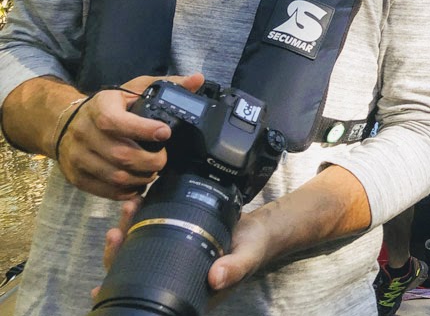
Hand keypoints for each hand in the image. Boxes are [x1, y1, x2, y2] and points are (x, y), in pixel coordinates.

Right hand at [59, 73, 204, 199]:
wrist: (65, 123)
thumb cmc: (108, 106)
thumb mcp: (134, 89)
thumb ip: (167, 84)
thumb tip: (197, 80)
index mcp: (100, 107)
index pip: (117, 122)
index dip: (143, 130)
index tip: (165, 133)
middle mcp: (85, 133)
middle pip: (121, 155)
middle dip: (151, 161)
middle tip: (163, 159)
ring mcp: (78, 157)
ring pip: (115, 176)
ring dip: (141, 178)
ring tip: (153, 171)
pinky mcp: (77, 177)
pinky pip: (106, 190)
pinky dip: (127, 191)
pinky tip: (138, 182)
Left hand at [99, 194, 269, 303]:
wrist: (259, 230)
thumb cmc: (252, 248)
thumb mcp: (247, 258)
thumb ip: (234, 268)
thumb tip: (216, 278)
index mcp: (185, 290)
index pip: (146, 294)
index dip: (122, 291)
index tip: (103, 284)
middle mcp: (172, 276)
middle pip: (133, 272)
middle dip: (117, 255)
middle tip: (115, 233)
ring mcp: (171, 257)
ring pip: (137, 250)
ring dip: (127, 231)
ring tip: (127, 209)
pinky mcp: (174, 237)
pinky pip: (150, 231)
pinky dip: (140, 218)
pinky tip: (136, 203)